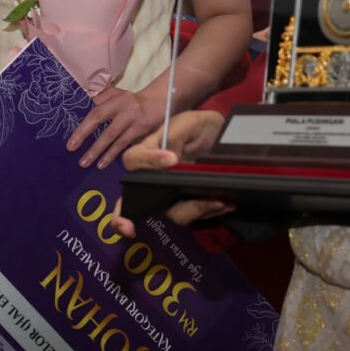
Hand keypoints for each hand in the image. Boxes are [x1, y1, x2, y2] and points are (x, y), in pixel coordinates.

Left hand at [67, 86, 162, 169]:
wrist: (158, 102)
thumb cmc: (131, 101)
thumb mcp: (116, 95)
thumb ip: (100, 100)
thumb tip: (80, 107)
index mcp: (115, 98)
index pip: (96, 111)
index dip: (83, 126)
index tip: (71, 141)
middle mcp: (124, 107)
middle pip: (102, 122)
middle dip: (85, 137)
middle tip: (73, 151)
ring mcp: (133, 119)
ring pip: (113, 137)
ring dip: (98, 151)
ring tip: (85, 163)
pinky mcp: (141, 130)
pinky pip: (124, 144)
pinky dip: (112, 154)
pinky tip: (102, 164)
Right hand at [110, 110, 231, 236]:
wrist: (223, 138)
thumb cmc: (199, 126)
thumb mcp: (189, 122)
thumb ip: (175, 135)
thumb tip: (169, 161)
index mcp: (149, 151)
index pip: (134, 160)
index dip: (147, 162)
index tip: (172, 159)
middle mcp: (154, 177)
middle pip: (136, 199)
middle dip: (122, 217)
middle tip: (127, 228)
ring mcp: (171, 194)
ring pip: (172, 212)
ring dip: (194, 210)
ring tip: (219, 200)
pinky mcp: (190, 204)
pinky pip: (194, 215)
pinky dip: (210, 211)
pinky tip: (227, 203)